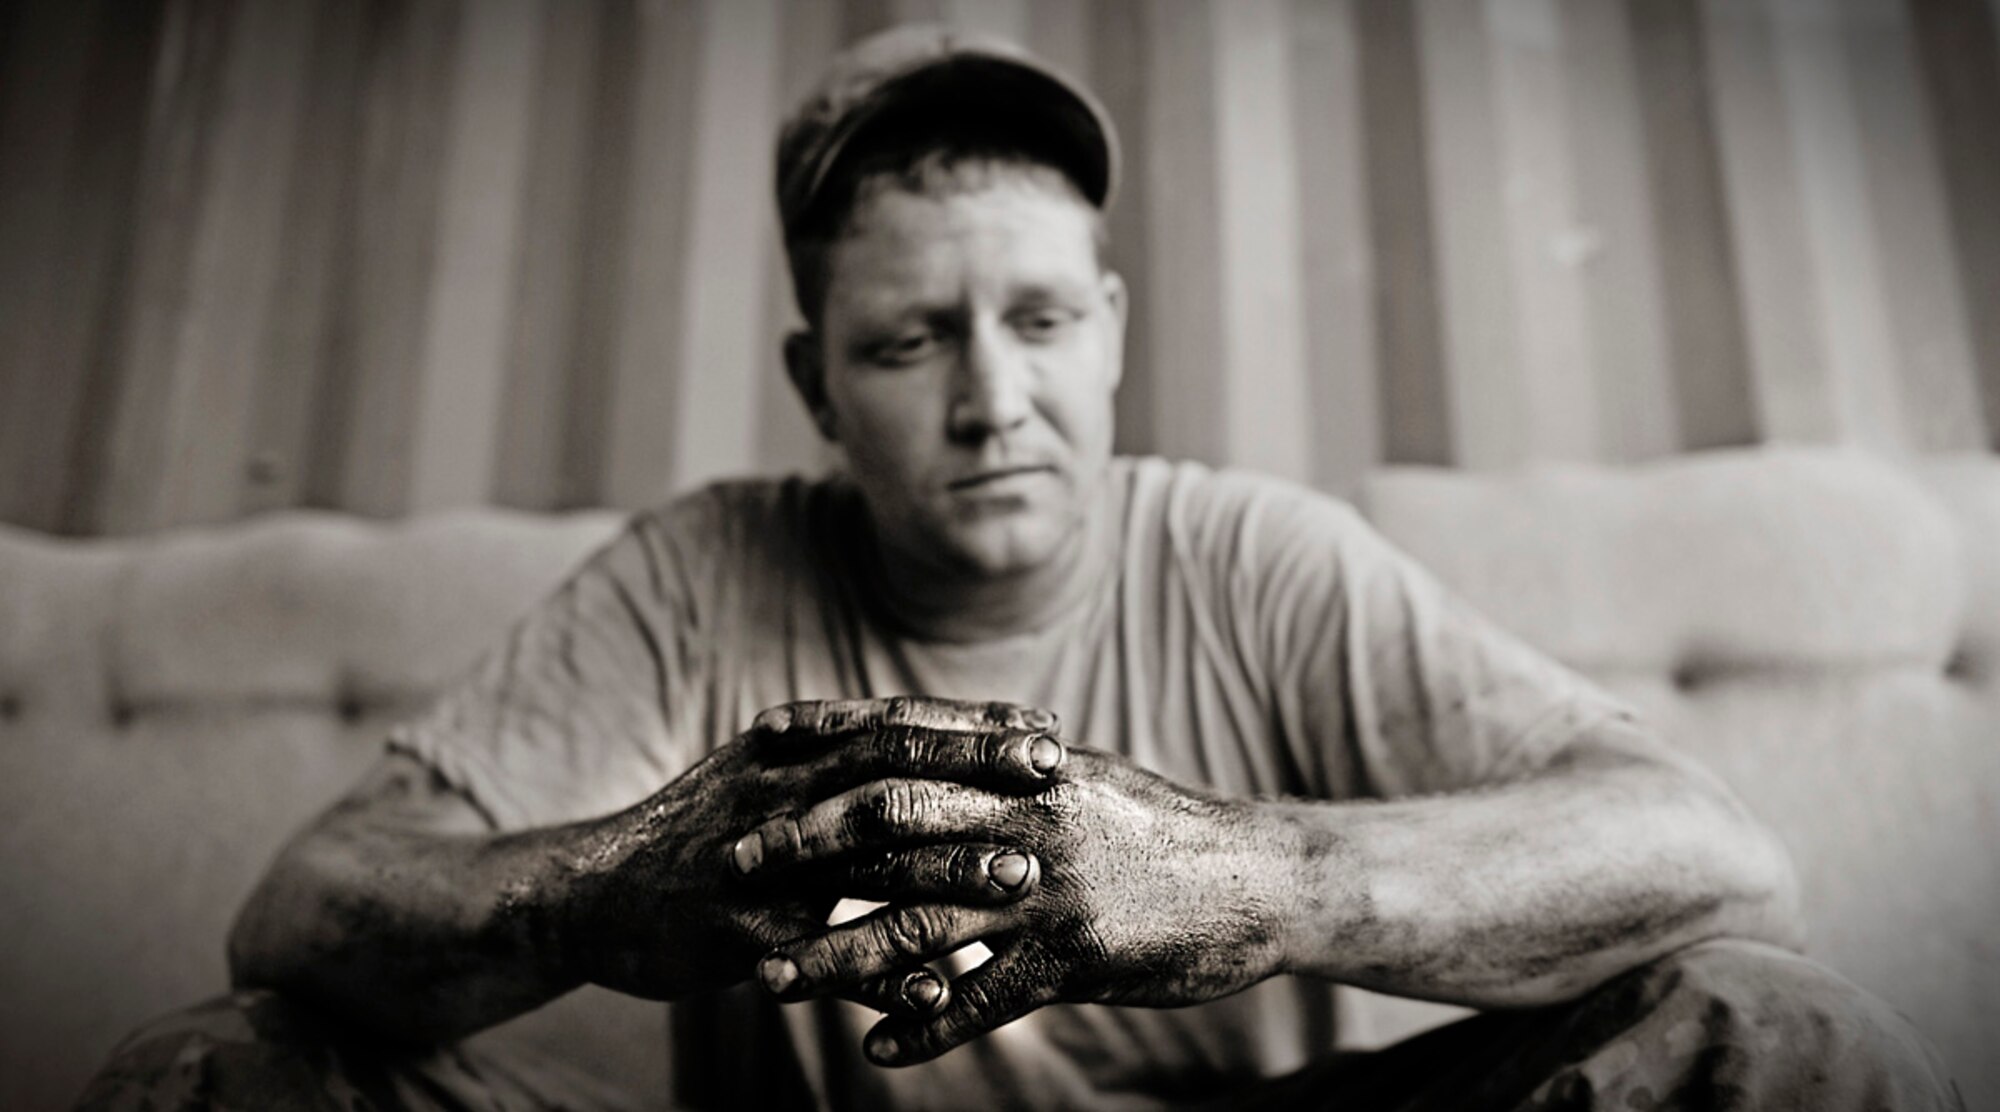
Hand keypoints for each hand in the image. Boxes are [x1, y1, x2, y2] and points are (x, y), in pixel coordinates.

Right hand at [559, 695, 1061, 1017]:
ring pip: (865, 861)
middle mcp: (779, 793)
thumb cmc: (703, 834)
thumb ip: (840, 757)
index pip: (895, 724)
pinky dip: (880, 977)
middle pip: (890, 772)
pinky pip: (823, 958)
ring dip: (947, 869)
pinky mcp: (739, 932)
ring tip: (1021, 877)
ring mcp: (758, 862)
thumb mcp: (764, 774)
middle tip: (1056, 774)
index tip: (1046, 724)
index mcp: (791, 753)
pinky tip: (938, 994)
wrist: (596, 893)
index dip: (971, 722)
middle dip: (976, 768)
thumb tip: (933, 737)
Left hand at [731, 735, 1302, 1065]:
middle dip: (804, 847)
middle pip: (890, 826)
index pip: (901, 739)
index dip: (825, 736)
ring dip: (837, 955)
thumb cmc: (1160, 828)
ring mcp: (1047, 888)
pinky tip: (878, 1053)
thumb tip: (938, 748)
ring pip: (918, 923)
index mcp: (1019, 764)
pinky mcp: (1075, 957)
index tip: (754, 744)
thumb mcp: (1080, 779)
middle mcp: (1024, 815)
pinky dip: (926, 1029)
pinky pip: (984, 999)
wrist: (1259, 877)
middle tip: (735, 866)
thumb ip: (1005, 765)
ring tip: (772, 981)